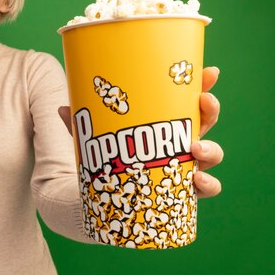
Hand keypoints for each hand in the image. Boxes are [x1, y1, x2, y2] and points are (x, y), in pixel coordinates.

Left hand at [57, 66, 222, 197]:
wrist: (102, 201)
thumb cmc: (105, 160)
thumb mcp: (92, 139)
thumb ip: (80, 125)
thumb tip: (63, 108)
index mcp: (163, 123)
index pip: (187, 100)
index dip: (203, 85)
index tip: (210, 72)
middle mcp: (179, 142)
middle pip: (205, 122)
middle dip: (210, 109)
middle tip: (204, 102)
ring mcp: (184, 166)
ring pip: (210, 154)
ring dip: (211, 149)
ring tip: (195, 148)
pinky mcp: (182, 191)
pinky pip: (205, 189)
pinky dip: (207, 185)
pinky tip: (197, 181)